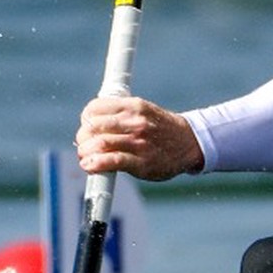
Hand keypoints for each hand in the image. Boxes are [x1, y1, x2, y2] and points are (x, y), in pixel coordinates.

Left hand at [76, 95, 203, 181]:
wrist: (189, 143)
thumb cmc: (160, 128)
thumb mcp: (142, 111)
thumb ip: (119, 113)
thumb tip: (91, 121)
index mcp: (133, 106)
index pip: (95, 108)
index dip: (86, 119)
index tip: (87, 127)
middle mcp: (135, 122)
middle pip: (93, 126)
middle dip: (83, 138)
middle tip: (84, 145)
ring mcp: (138, 142)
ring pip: (100, 143)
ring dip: (85, 152)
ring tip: (85, 157)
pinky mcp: (141, 162)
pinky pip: (112, 161)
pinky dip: (95, 164)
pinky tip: (89, 166)